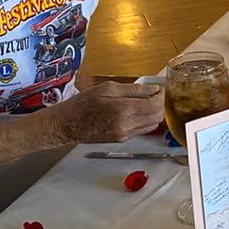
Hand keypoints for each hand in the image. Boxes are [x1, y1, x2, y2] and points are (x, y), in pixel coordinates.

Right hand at [45, 82, 164, 144]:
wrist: (67, 124)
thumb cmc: (83, 104)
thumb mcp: (108, 88)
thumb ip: (134, 89)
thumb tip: (152, 89)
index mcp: (123, 110)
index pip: (155, 105)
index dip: (161, 96)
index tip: (160, 89)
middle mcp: (127, 125)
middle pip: (157, 117)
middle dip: (159, 104)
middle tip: (154, 94)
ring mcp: (125, 135)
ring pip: (152, 125)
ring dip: (153, 113)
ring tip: (145, 102)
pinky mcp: (122, 139)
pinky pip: (142, 130)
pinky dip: (145, 120)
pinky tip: (136, 111)